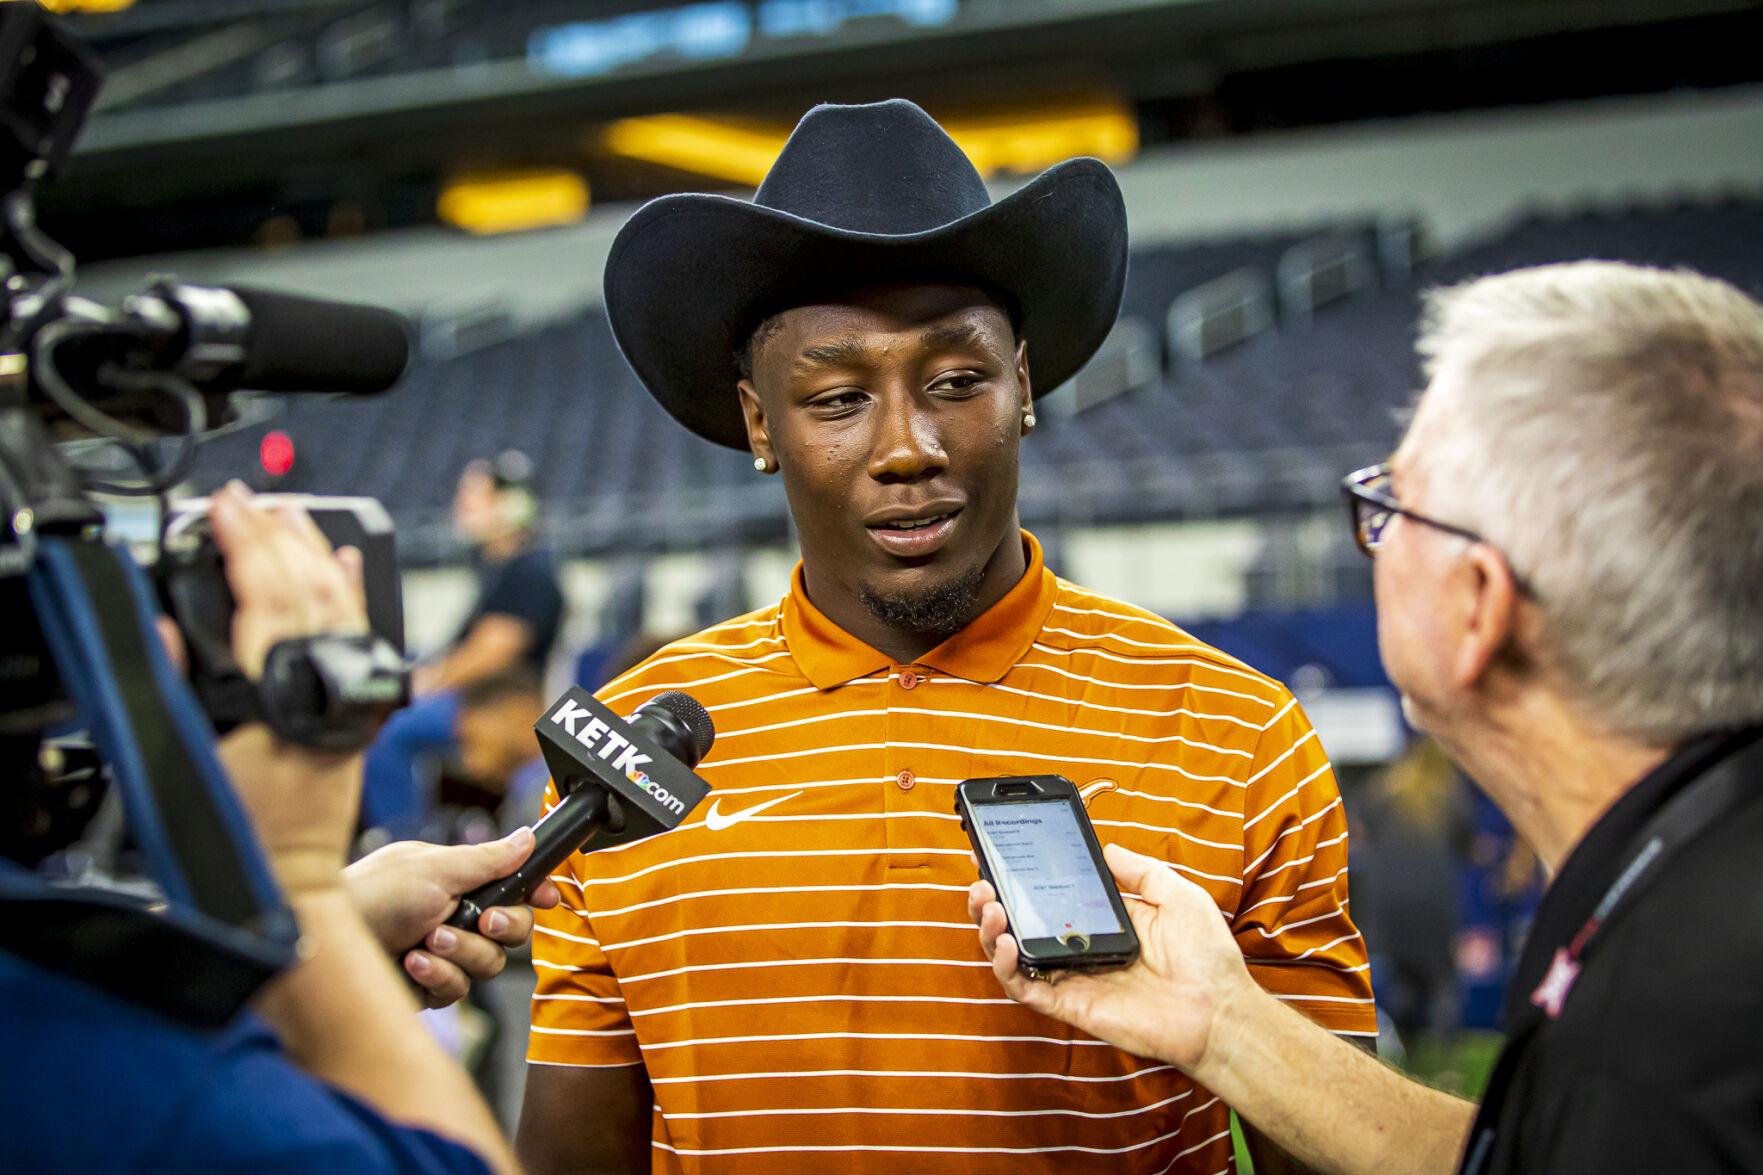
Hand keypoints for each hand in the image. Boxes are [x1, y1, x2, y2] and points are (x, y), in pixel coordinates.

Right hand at [208, 482, 370, 893]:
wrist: (291, 876)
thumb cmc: (241, 829)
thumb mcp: (190, 759)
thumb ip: (179, 687)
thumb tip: (166, 623)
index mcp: (284, 696)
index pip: (268, 597)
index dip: (247, 543)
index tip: (226, 505)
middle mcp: (329, 688)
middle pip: (310, 590)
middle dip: (277, 536)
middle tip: (248, 499)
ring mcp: (351, 696)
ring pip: (341, 605)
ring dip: (313, 553)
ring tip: (288, 514)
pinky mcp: (359, 707)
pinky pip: (362, 634)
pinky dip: (353, 592)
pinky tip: (346, 560)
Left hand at [343, 828, 562, 1008]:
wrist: (325, 943)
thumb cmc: (372, 894)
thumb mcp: (435, 869)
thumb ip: (487, 859)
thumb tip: (527, 837)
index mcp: (458, 882)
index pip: (512, 888)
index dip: (534, 893)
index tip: (547, 897)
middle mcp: (454, 917)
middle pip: (513, 931)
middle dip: (502, 926)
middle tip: (483, 921)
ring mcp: (443, 955)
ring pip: (490, 964)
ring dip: (462, 952)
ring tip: (428, 941)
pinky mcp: (430, 987)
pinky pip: (459, 989)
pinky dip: (440, 975)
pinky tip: (414, 963)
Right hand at [968, 842, 1256, 1074]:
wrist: (1220, 1011)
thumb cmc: (1207, 957)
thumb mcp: (1176, 894)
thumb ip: (1138, 870)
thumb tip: (1105, 847)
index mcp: (1103, 920)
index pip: (1051, 895)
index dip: (1021, 878)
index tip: (998, 853)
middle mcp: (1082, 947)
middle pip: (1022, 923)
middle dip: (994, 900)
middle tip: (982, 881)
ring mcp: (1074, 976)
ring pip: (1015, 954)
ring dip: (992, 929)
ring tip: (990, 904)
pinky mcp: (1070, 1005)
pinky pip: (1026, 988)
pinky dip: (1006, 967)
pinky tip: (1004, 942)